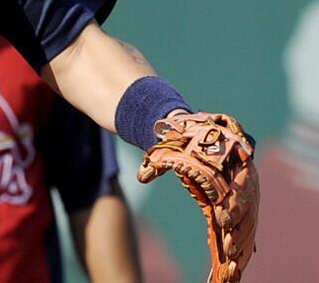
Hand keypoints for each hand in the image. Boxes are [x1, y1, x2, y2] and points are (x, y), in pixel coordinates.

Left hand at [137, 112, 258, 281]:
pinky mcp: (238, 199)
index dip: (234, 203)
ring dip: (242, 239)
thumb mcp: (170, 146)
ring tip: (232, 260)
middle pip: (248, 206)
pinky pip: (245, 222)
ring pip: (249, 217)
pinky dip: (243, 240)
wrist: (190, 130)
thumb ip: (158, 161)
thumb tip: (142, 177)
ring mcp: (243, 189)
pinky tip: (237, 259)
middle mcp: (243, 175)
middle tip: (229, 248)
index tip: (221, 219)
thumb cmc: (181, 138)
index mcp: (232, 159)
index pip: (240, 185)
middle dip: (240, 228)